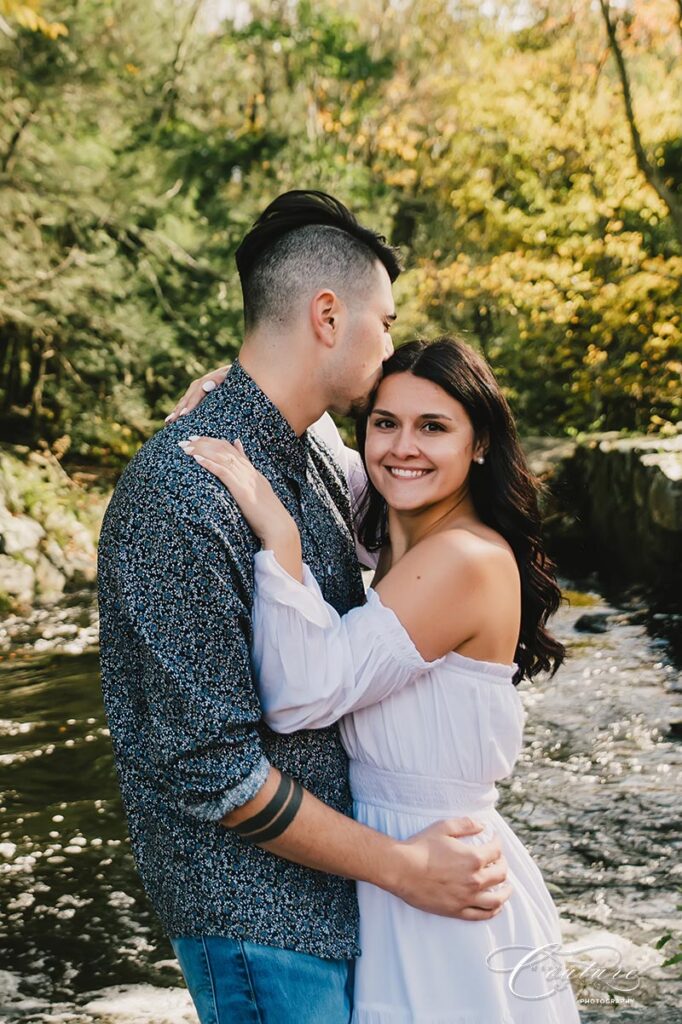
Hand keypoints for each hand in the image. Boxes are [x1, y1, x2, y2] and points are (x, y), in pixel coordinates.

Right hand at [165, 364, 230, 423]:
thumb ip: (219, 379)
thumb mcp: (230, 376)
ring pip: (185, 400)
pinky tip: (176, 417)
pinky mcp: (200, 392)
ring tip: (168, 422)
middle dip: (178, 410)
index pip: (195, 394)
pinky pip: (188, 401)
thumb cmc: (235, 376)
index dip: (189, 404)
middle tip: (171, 422)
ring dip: (177, 410)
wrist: (238, 370)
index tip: (183, 414)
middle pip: (187, 398)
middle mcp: (200, 384)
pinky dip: (182, 409)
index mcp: (207, 381)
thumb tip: (207, 384)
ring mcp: (199, 388)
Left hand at [178, 437, 296, 547]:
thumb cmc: (267, 513)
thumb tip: (242, 466)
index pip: (229, 449)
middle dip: (203, 442)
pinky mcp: (241, 488)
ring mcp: (245, 478)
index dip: (212, 441)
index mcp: (251, 471)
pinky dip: (209, 463)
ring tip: (186, 447)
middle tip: (186, 439)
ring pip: (221, 457)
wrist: (278, 525)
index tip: (196, 438)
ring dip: (201, 450)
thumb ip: (249, 479)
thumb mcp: (258, 491)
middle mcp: (248, 471)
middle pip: (223, 449)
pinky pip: (223, 472)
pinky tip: (197, 459)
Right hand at [386, 817, 511, 919]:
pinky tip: (496, 907)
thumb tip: (483, 825)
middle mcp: (474, 879)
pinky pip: (482, 914)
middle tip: (500, 860)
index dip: (498, 842)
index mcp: (473, 858)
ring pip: (496, 899)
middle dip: (503, 864)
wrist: (402, 869)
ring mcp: (467, 898)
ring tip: (507, 887)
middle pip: (501, 874)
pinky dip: (493, 911)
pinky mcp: (457, 910)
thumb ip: (466, 824)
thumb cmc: (421, 847)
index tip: (495, 838)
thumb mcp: (444, 827)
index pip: (496, 850)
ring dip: (505, 892)